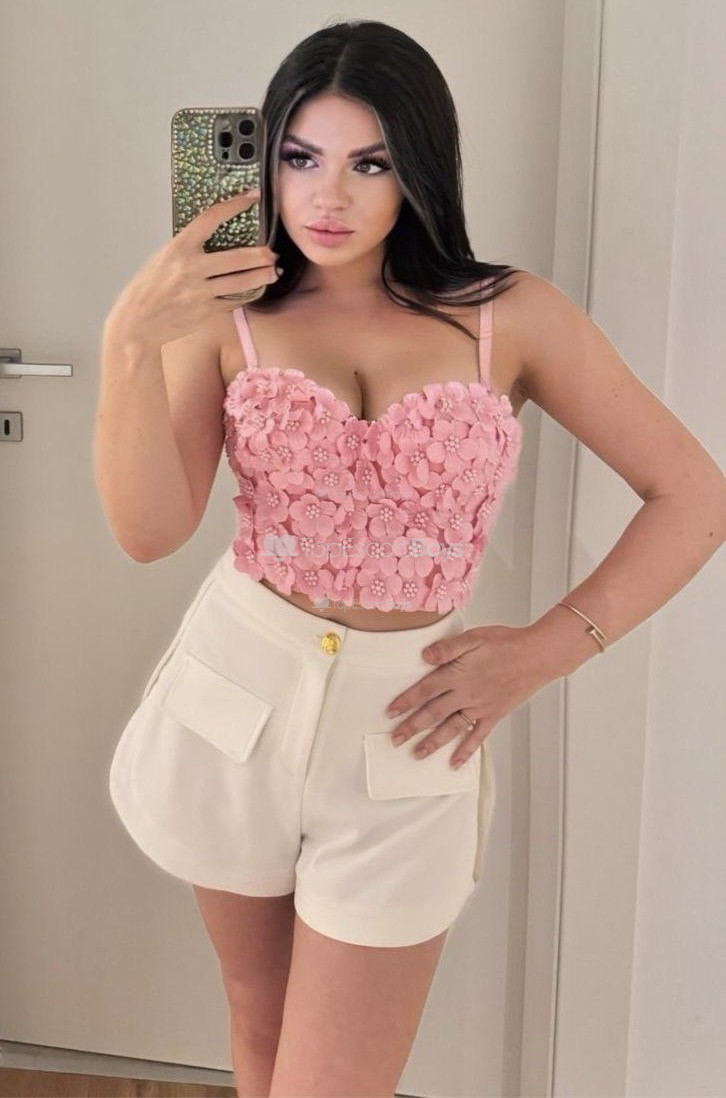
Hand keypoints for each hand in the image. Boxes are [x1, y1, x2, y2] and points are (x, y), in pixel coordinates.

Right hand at [104, 188, 278, 346]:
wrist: (138, 322)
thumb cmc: (149, 287)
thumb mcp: (163, 257)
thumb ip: (188, 247)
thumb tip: (214, 237)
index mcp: (178, 248)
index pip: (211, 218)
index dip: (235, 205)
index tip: (253, 197)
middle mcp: (191, 268)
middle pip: (237, 258)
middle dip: (260, 255)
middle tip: (272, 252)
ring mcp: (201, 292)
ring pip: (241, 282)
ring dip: (262, 276)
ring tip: (273, 271)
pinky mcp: (207, 312)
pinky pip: (234, 300)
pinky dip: (247, 294)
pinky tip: (255, 289)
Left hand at [384, 624, 546, 768]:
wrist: (536, 656)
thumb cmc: (505, 643)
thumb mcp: (473, 637)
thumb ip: (447, 648)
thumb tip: (424, 656)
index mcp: (457, 674)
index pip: (425, 690)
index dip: (406, 701)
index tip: (390, 713)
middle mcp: (465, 694)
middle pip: (433, 713)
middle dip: (411, 728)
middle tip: (394, 740)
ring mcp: (479, 707)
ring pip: (451, 729)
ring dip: (432, 743)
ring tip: (416, 754)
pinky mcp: (494, 715)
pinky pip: (477, 737)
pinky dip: (465, 751)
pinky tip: (454, 762)